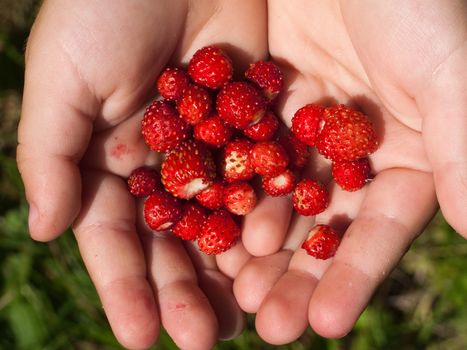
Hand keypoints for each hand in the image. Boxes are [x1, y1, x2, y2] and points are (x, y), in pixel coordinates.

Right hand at [17, 0, 266, 347]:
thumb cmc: (102, 8)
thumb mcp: (62, 78)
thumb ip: (49, 154)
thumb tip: (44, 231)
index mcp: (110, 162)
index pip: (117, 238)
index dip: (126, 288)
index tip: (141, 337)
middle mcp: (164, 165)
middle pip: (175, 242)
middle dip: (186, 291)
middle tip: (202, 340)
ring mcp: (214, 149)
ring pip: (225, 222)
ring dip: (236, 271)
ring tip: (250, 318)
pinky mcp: (257, 126)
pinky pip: (267, 179)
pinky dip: (275, 217)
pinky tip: (284, 255)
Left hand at [217, 0, 466, 344]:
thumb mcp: (446, 72)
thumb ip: (463, 151)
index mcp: (409, 153)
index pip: (379, 230)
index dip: (354, 276)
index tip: (326, 323)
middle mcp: (355, 151)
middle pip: (324, 227)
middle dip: (298, 277)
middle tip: (269, 326)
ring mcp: (308, 131)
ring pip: (279, 200)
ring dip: (258, 248)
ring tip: (235, 293)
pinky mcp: (268, 105)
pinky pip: (245, 157)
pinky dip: (228, 192)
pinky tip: (208, 229)